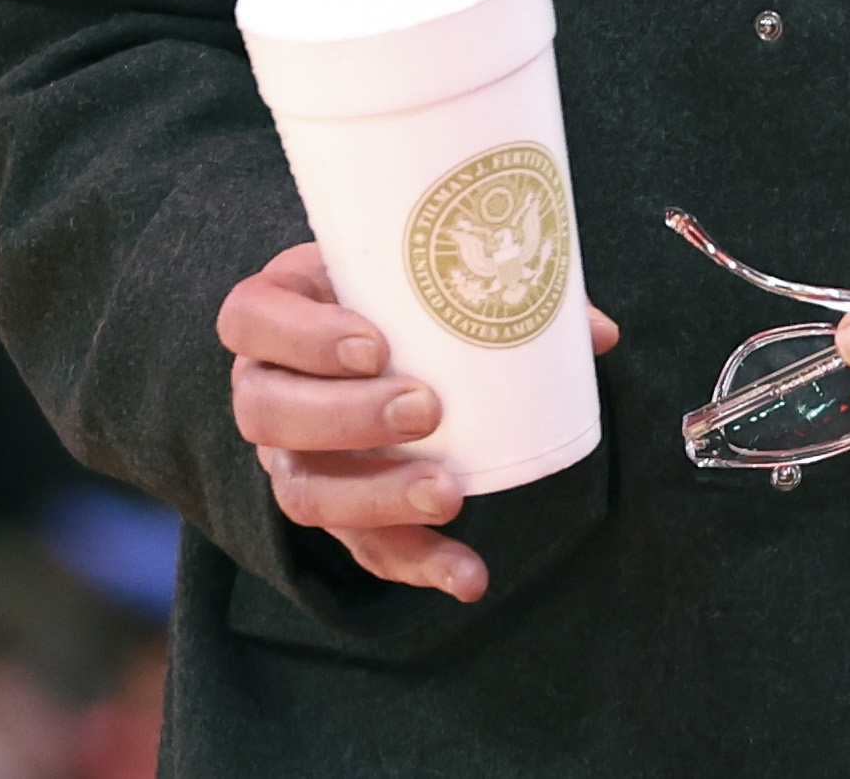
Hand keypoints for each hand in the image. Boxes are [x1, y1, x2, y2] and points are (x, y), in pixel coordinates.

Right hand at [218, 240, 619, 600]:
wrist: (357, 343)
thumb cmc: (388, 296)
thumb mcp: (415, 274)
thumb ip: (495, 290)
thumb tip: (598, 333)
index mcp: (273, 312)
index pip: (250, 319)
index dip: (303, 336)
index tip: (375, 342)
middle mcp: (264, 388)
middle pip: (269, 412)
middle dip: (347, 417)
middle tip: (426, 409)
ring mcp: (288, 457)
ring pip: (304, 492)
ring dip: (377, 497)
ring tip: (448, 493)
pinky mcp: (330, 508)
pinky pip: (359, 548)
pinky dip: (416, 565)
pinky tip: (467, 575)